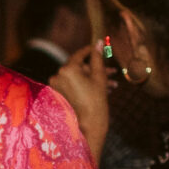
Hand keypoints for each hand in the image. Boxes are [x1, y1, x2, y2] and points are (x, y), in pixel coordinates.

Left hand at [56, 42, 111, 163]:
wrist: (88, 126)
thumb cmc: (95, 101)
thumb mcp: (99, 77)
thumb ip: (97, 57)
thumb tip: (98, 42)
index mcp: (67, 69)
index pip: (80, 54)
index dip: (91, 51)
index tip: (99, 48)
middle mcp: (58, 76)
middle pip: (80, 68)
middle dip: (97, 70)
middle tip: (112, 73)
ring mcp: (56, 86)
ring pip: (78, 77)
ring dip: (94, 80)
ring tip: (111, 85)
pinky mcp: (57, 95)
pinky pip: (72, 86)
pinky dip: (84, 86)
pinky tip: (100, 91)